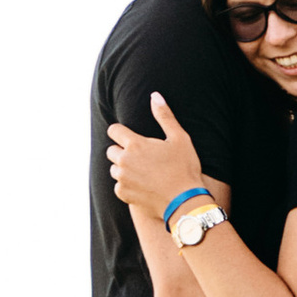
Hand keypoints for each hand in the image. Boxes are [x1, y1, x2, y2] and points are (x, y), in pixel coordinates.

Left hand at [106, 89, 208, 222]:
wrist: (184, 201)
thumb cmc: (184, 167)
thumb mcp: (179, 138)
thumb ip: (164, 116)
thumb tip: (155, 95)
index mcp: (135, 144)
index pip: (113, 130)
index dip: (121, 132)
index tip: (131, 138)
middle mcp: (124, 161)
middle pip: (111, 150)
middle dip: (123, 151)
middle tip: (142, 157)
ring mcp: (122, 179)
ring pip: (114, 169)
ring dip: (124, 168)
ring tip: (144, 172)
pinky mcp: (123, 194)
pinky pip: (118, 186)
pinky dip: (127, 185)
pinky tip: (143, 185)